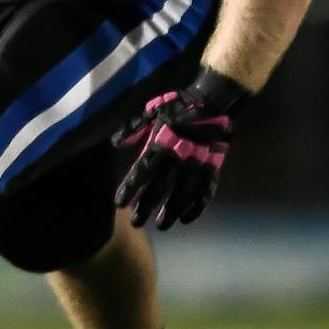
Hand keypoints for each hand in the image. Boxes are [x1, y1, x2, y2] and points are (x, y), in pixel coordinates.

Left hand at [112, 90, 234, 228]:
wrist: (214, 102)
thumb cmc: (178, 106)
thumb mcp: (152, 111)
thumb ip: (134, 128)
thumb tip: (115, 143)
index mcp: (160, 144)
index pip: (141, 172)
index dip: (130, 189)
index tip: (120, 204)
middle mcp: (178, 158)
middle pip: (160, 188)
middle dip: (147, 206)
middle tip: (136, 223)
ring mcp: (198, 164)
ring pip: (183, 194)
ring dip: (171, 211)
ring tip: (160, 225)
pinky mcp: (214, 167)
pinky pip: (207, 191)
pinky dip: (197, 207)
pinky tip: (187, 219)